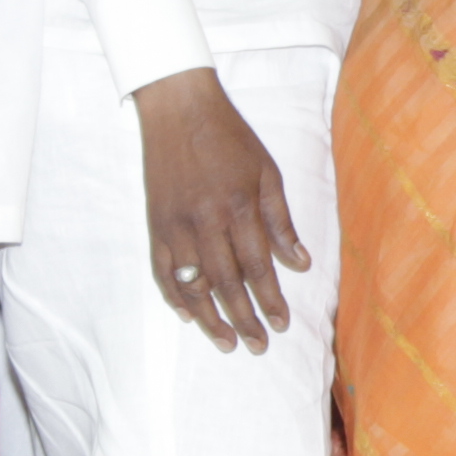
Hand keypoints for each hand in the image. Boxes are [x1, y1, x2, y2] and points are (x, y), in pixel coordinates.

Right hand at [133, 69, 306, 350]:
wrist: (179, 110)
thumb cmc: (230, 139)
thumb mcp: (267, 172)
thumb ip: (281, 220)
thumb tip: (300, 263)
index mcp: (239, 208)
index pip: (258, 267)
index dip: (270, 300)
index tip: (281, 324)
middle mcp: (206, 222)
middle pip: (226, 284)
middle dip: (244, 319)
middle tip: (258, 346)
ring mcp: (176, 226)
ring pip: (192, 285)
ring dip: (210, 318)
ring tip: (227, 342)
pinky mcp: (156, 225)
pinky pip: (163, 270)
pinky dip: (175, 296)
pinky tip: (189, 316)